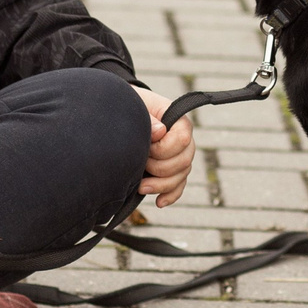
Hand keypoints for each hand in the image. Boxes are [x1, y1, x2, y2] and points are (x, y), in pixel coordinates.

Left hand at [136, 86, 196, 207]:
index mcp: (177, 120)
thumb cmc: (129, 106)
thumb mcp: (135, 105)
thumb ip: (147, 118)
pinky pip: (179, 186)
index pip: (183, 139)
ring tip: (140, 187)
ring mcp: (179, 155)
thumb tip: (161, 131)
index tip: (146, 147)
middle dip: (160, 169)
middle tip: (140, 163)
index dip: (163, 149)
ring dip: (161, 185)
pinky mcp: (171, 170)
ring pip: (182, 176)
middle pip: (184, 162)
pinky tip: (159, 202)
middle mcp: (183, 139)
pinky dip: (170, 195)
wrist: (122, 114)